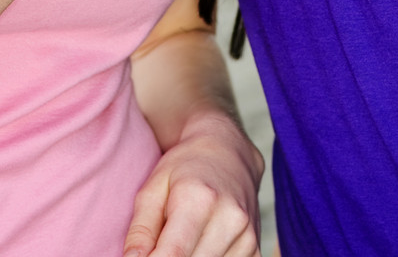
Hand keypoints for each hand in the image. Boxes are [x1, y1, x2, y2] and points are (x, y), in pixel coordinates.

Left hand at [122, 117, 261, 256]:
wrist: (229, 152)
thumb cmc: (184, 167)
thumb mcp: (154, 187)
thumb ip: (140, 229)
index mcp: (199, 199)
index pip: (173, 256)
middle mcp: (229, 219)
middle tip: (159, 246)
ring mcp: (248, 237)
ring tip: (181, 240)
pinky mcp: (256, 251)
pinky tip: (199, 246)